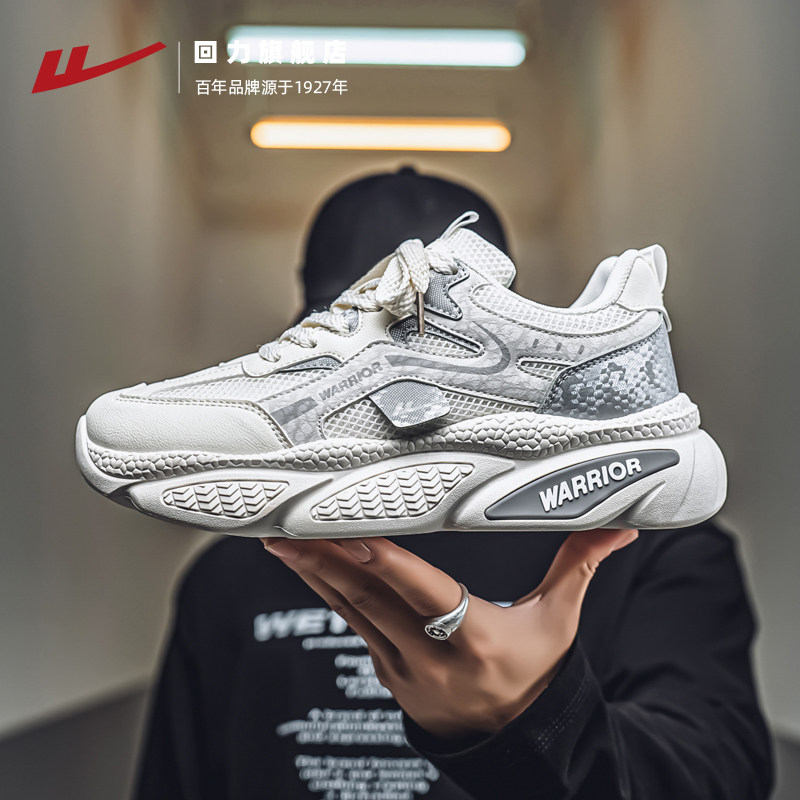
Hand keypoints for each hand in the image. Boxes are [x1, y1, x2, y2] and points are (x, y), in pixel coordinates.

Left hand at [261, 528, 637, 740]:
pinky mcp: (385, 667)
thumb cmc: (535, 673)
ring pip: (350, 611)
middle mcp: (431, 655)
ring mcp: (401, 665)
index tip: (353, 535)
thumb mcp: (559, 622)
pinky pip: (350, 623)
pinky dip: (325, 591)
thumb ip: (578, 565)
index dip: (387, 566)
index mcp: (476, 640)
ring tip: (281, 538)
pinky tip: (303, 565)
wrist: (511, 736)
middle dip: (328, 560)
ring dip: (314, 573)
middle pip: (371, 600)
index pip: (425, 596)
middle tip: (291, 523)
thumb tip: (619, 527)